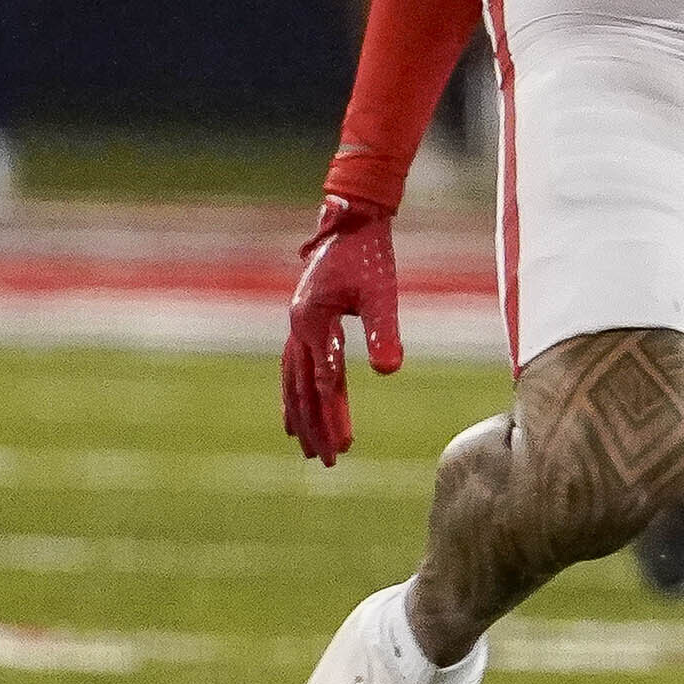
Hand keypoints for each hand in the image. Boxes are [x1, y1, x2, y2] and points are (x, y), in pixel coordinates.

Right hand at [281, 194, 401, 465]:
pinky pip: (294, 368)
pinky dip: (294, 393)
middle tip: (328, 463)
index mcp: (313, 322)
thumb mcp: (382, 293)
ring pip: (294, 382)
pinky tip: (294, 414)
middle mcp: (298, 328)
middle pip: (303, 389)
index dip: (334, 417)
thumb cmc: (370, 254)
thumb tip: (389, 372)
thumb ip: (384, 332)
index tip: (345, 447)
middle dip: (315, 427)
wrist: (354, 220)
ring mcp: (297, 326)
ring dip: (301, 416)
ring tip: (306, 449)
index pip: (326, 383)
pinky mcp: (304, 323)